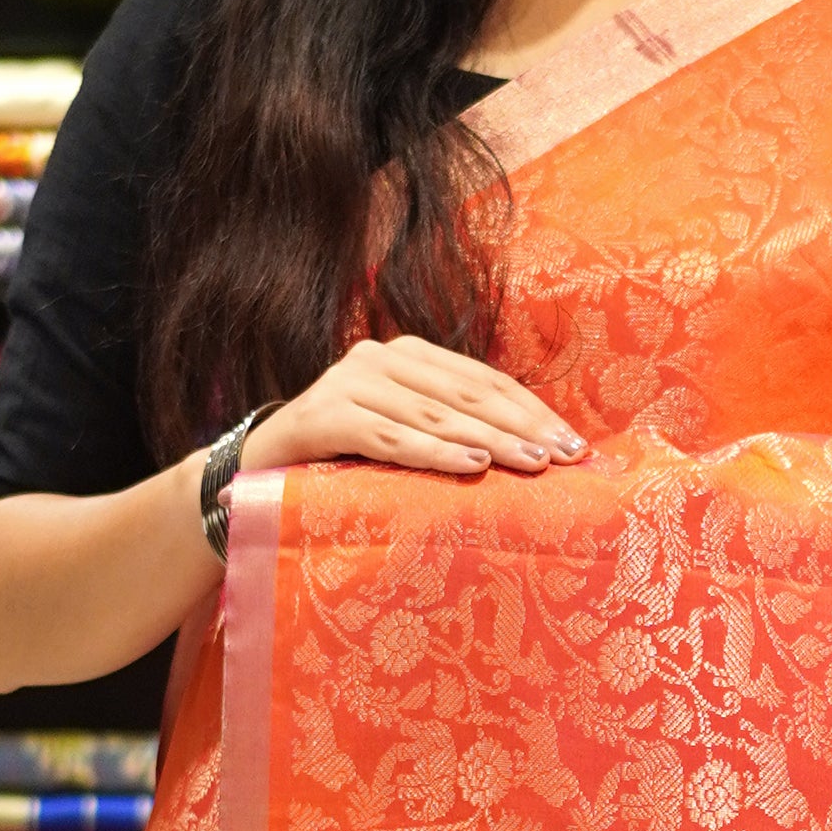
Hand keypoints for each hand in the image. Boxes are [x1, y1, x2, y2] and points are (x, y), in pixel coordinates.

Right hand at [245, 335, 586, 481]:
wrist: (257, 474)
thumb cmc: (342, 461)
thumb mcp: (401, 436)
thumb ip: (449, 429)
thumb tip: (530, 451)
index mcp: (407, 356)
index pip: (482, 381)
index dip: (530, 410)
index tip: (574, 444)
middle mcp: (379, 358)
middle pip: (466, 395)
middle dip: (522, 426)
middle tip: (566, 457)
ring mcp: (349, 383)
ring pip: (434, 416)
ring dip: (489, 442)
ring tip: (532, 464)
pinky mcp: (325, 417)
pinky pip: (390, 439)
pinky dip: (434, 454)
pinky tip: (472, 468)